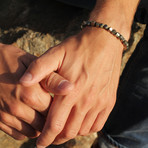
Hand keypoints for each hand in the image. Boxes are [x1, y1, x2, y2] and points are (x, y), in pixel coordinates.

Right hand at [0, 43, 62, 139]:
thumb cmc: (9, 60)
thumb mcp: (31, 63)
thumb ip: (50, 78)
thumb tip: (70, 88)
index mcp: (30, 94)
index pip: (53, 112)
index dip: (60, 110)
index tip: (63, 106)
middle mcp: (18, 108)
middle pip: (44, 123)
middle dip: (51, 119)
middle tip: (55, 112)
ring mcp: (6, 115)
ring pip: (32, 132)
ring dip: (40, 126)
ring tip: (43, 116)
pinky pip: (17, 134)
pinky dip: (26, 130)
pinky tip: (30, 119)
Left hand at [20, 28, 122, 146]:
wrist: (104, 41)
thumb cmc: (79, 47)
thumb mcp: (56, 53)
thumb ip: (39, 69)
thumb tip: (22, 82)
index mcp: (70, 91)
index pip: (55, 124)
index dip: (46, 137)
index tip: (40, 144)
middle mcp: (86, 100)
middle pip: (69, 131)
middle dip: (57, 138)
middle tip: (51, 137)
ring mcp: (100, 102)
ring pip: (83, 130)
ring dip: (71, 134)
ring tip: (64, 130)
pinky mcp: (109, 101)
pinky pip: (98, 124)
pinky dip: (87, 128)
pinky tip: (81, 123)